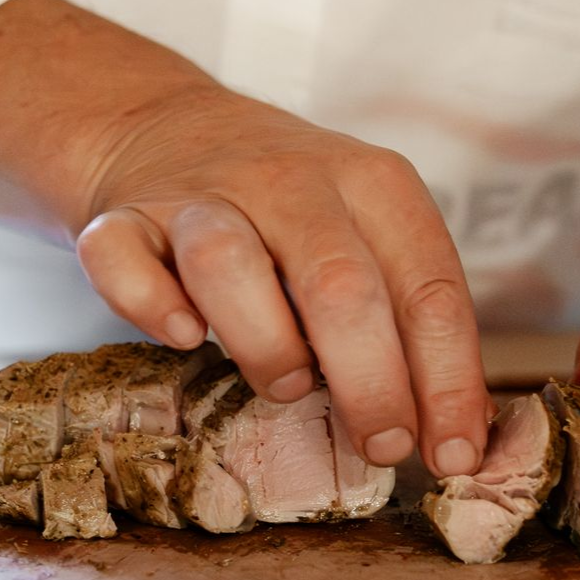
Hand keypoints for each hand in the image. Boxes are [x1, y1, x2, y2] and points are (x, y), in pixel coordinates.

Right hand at [75, 83, 487, 475]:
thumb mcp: (368, 235)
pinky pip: (123, 260)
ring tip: (283, 385)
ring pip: (228, 264)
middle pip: (340, 285)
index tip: (452, 454)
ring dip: (265, 344)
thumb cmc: (290, 211)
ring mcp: (202, 194)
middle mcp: (291, 179)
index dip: (448, 381)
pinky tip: (187, 336)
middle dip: (372, 384)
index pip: (429, 288)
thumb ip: (406, 320)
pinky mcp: (123, 216)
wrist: (164, 125)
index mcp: (373, 184)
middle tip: (381, 447)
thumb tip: (455, 432)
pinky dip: (152, 307)